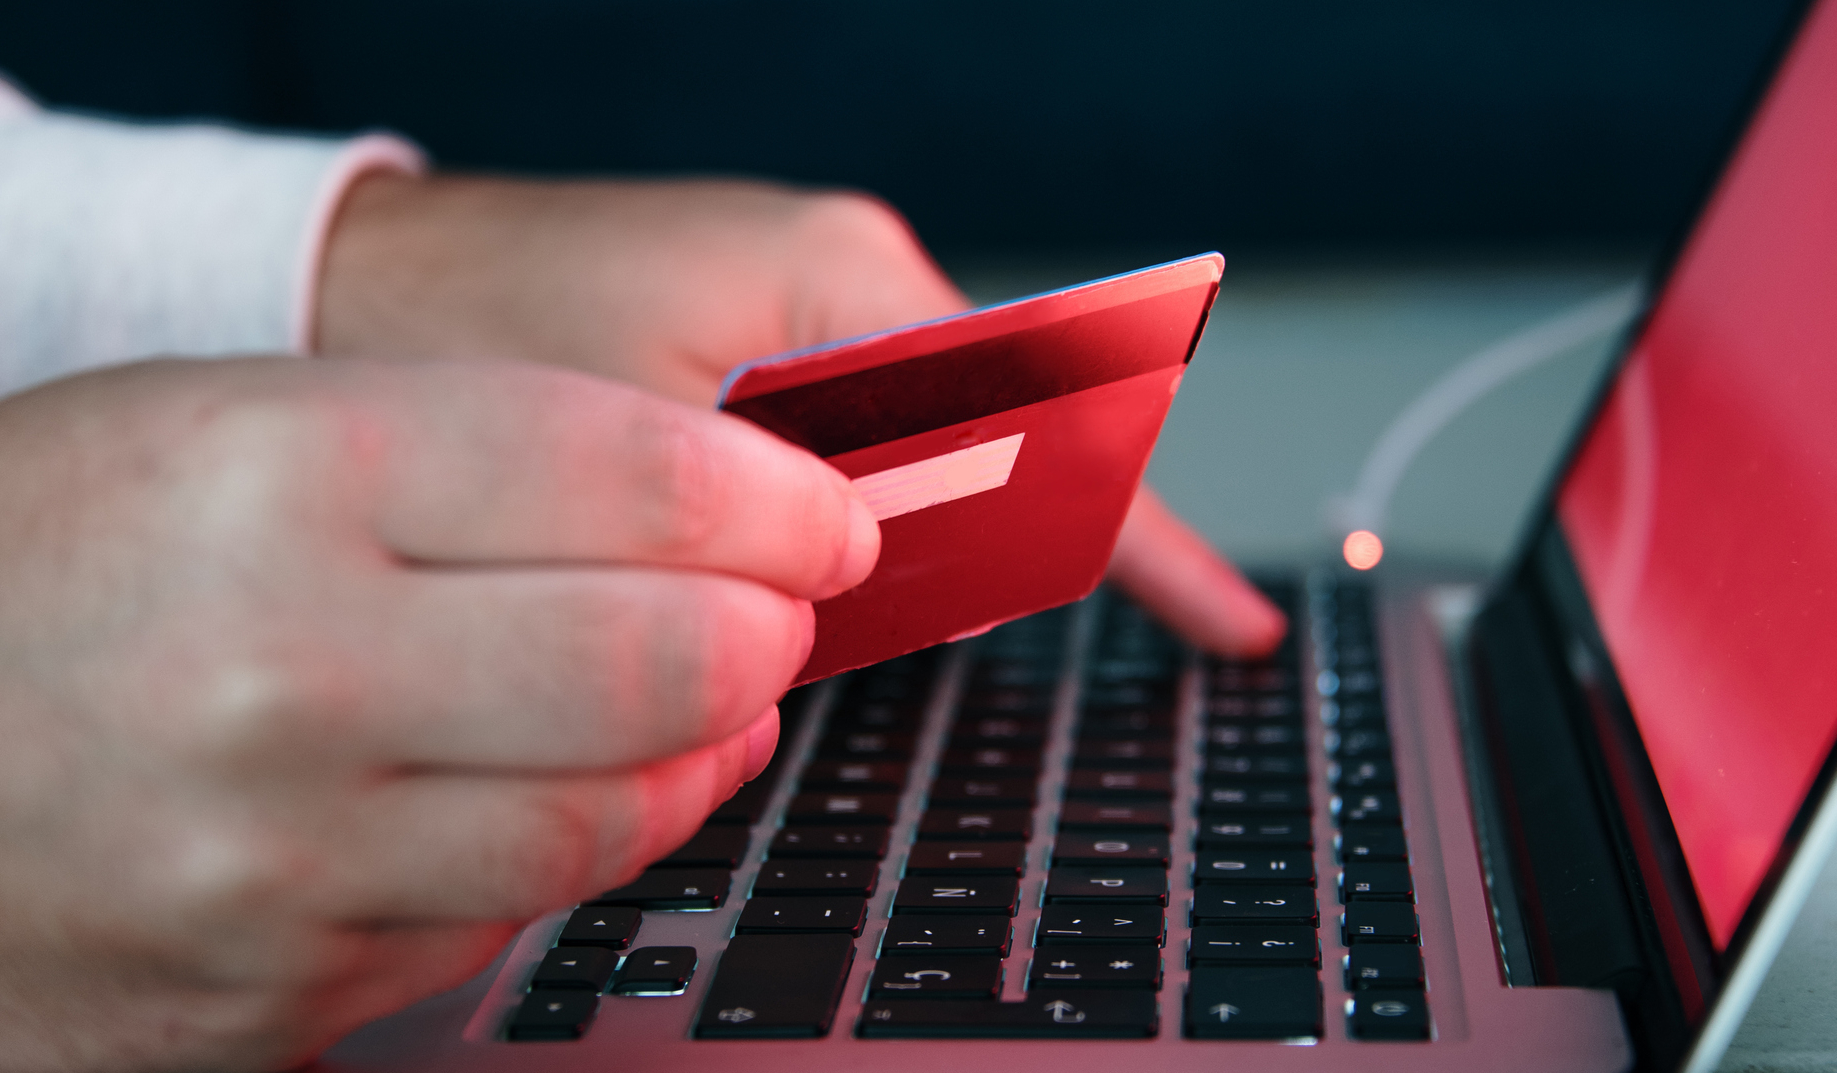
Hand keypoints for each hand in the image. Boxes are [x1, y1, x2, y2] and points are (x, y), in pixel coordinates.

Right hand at [0, 356, 875, 1070]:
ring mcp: (279, 850)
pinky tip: (597, 786)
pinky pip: (512, 908)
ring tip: (718, 694)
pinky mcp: (279, 977)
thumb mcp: (229, 427)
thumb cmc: (61, 556)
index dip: (778, 496)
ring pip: (615, 810)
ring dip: (708, 748)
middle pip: (660, 654)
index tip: (827, 511)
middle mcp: (285, 667)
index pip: (633, 473)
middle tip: (785, 603)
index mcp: (282, 472)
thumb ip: (475, 449)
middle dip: (769, 625)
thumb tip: (714, 502)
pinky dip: (593, 839)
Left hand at [317, 176, 1284, 652]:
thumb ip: (792, 516)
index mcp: (847, 277)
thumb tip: (916, 584)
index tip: (1219, 625)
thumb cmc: (473, 336)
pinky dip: (852, 535)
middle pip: (1003, 441)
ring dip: (911, 553)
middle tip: (912, 621)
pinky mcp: (761, 357)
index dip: (1141, 536)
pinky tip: (789, 572)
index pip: (1051, 412)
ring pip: (929, 463)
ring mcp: (808, 318)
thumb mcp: (641, 451)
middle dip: (1008, 552)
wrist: (350, 286)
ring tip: (798, 591)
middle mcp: (847, 284)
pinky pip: (857, 457)